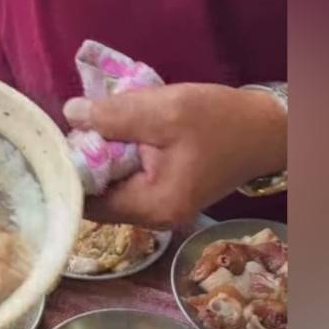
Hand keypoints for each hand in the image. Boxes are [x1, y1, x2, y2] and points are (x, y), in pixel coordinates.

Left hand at [63, 83, 286, 228]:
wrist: (268, 129)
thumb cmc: (221, 121)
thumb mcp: (167, 110)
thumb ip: (115, 115)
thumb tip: (70, 114)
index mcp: (151, 206)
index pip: (87, 201)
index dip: (70, 170)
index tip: (60, 140)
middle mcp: (151, 217)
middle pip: (96, 195)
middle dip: (85, 161)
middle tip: (76, 125)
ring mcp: (158, 208)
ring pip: (110, 185)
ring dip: (102, 156)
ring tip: (96, 123)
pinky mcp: (163, 194)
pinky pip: (127, 178)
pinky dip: (119, 156)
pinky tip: (118, 131)